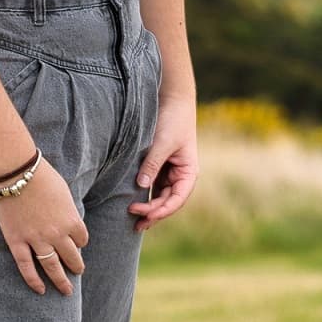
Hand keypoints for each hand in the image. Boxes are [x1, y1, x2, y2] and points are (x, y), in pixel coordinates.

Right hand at [0, 159, 87, 295]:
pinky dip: (34, 281)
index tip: (77, 243)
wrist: (17, 172)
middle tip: (78, 272)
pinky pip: (27, 267)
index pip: (82, 239)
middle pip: (71, 257)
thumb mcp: (63, 191)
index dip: (80, 242)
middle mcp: (57, 234)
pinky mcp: (17, 242)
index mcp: (71, 220)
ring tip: (66, 290)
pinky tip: (40, 290)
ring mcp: (36, 240)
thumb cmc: (42, 175)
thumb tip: (69, 221)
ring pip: (52, 267)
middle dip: (76, 266)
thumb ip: (68, 210)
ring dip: (60, 280)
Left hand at [128, 95, 197, 230]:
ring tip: (133, 220)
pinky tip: (133, 202)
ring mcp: (169, 172)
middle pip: (167, 202)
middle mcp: (180, 176)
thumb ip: (152, 164)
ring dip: (148, 208)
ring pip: (158, 196)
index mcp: (188, 173)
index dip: (162, 210)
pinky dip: (144, 195)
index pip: (176, 200)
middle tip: (134, 222)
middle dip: (153, 213)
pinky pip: (151, 185)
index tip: (145, 214)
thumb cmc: (173, 119)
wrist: (172, 99)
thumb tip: (141, 186)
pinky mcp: (158, 166)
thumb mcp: (163, 142)